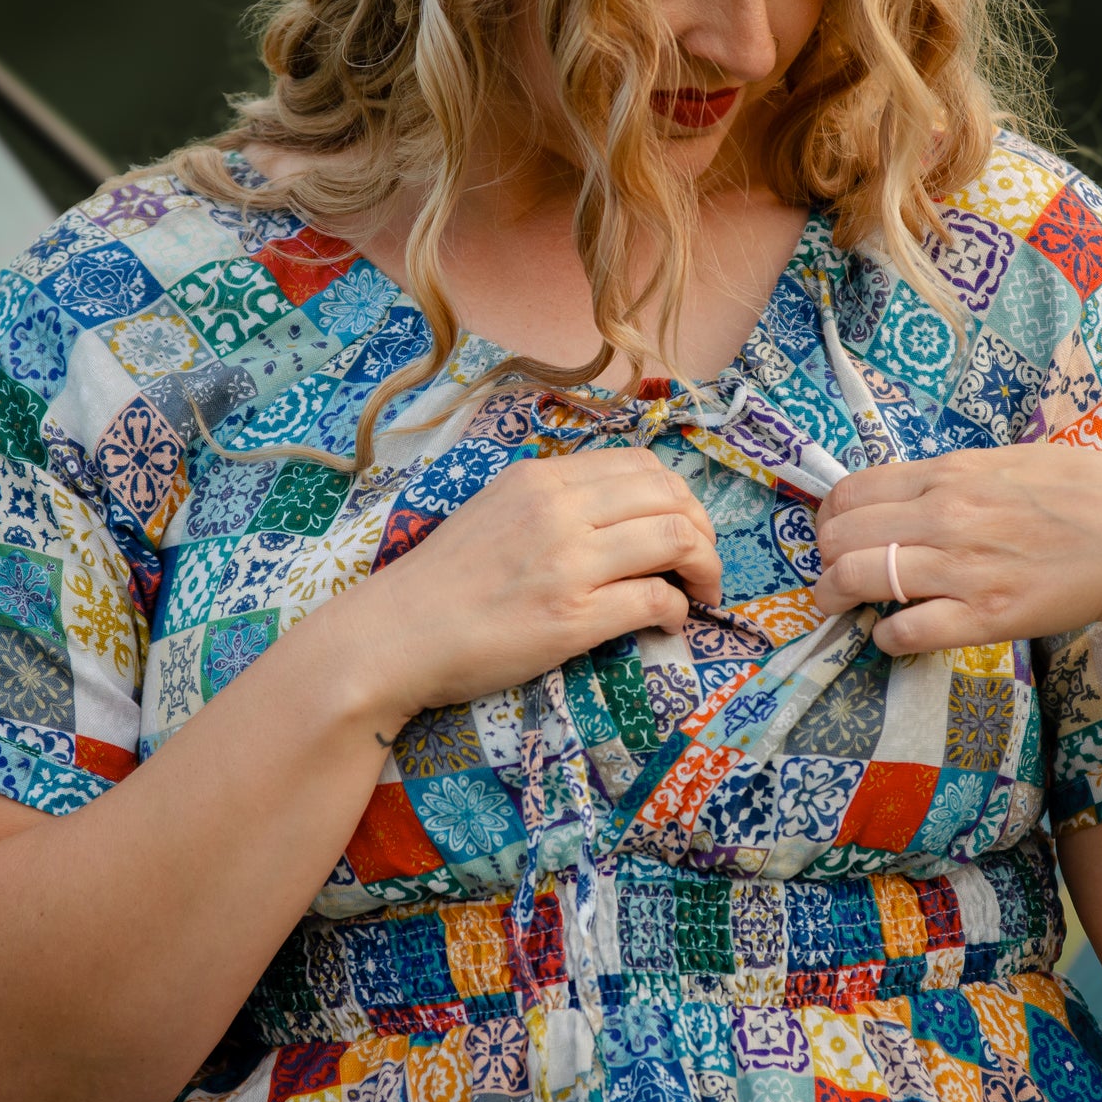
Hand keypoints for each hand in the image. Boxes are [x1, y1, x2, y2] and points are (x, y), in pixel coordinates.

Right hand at [342, 447, 721, 712]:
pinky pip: (656, 599)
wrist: (395, 636)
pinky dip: (677, 611)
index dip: (681, 497)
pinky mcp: (572, 616)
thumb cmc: (445, 582)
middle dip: (705, 531)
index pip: (643, 466)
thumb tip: (618, 510)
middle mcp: (558, 508)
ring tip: (701, 593)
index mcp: (541, 477)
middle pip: (672, 497)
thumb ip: (554, 501)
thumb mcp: (498, 510)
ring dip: (705, 568)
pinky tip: (668, 623)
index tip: (686, 528)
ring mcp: (567, 561)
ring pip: (676, 539)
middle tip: (704, 565)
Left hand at [810, 444, 1101, 654]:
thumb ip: (954, 477)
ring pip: (856, 578)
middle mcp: (947, 515)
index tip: (836, 535)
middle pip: (838, 536)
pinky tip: (895, 634)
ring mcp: (965, 567)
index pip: (850, 492)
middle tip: (835, 574)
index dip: (829, 519)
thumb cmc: (1087, 493)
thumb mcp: (1010, 462)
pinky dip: (886, 637)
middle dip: (824, 559)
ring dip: (837, 597)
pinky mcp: (989, 617)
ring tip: (845, 606)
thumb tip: (907, 492)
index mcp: (951, 474)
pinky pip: (906, 632)